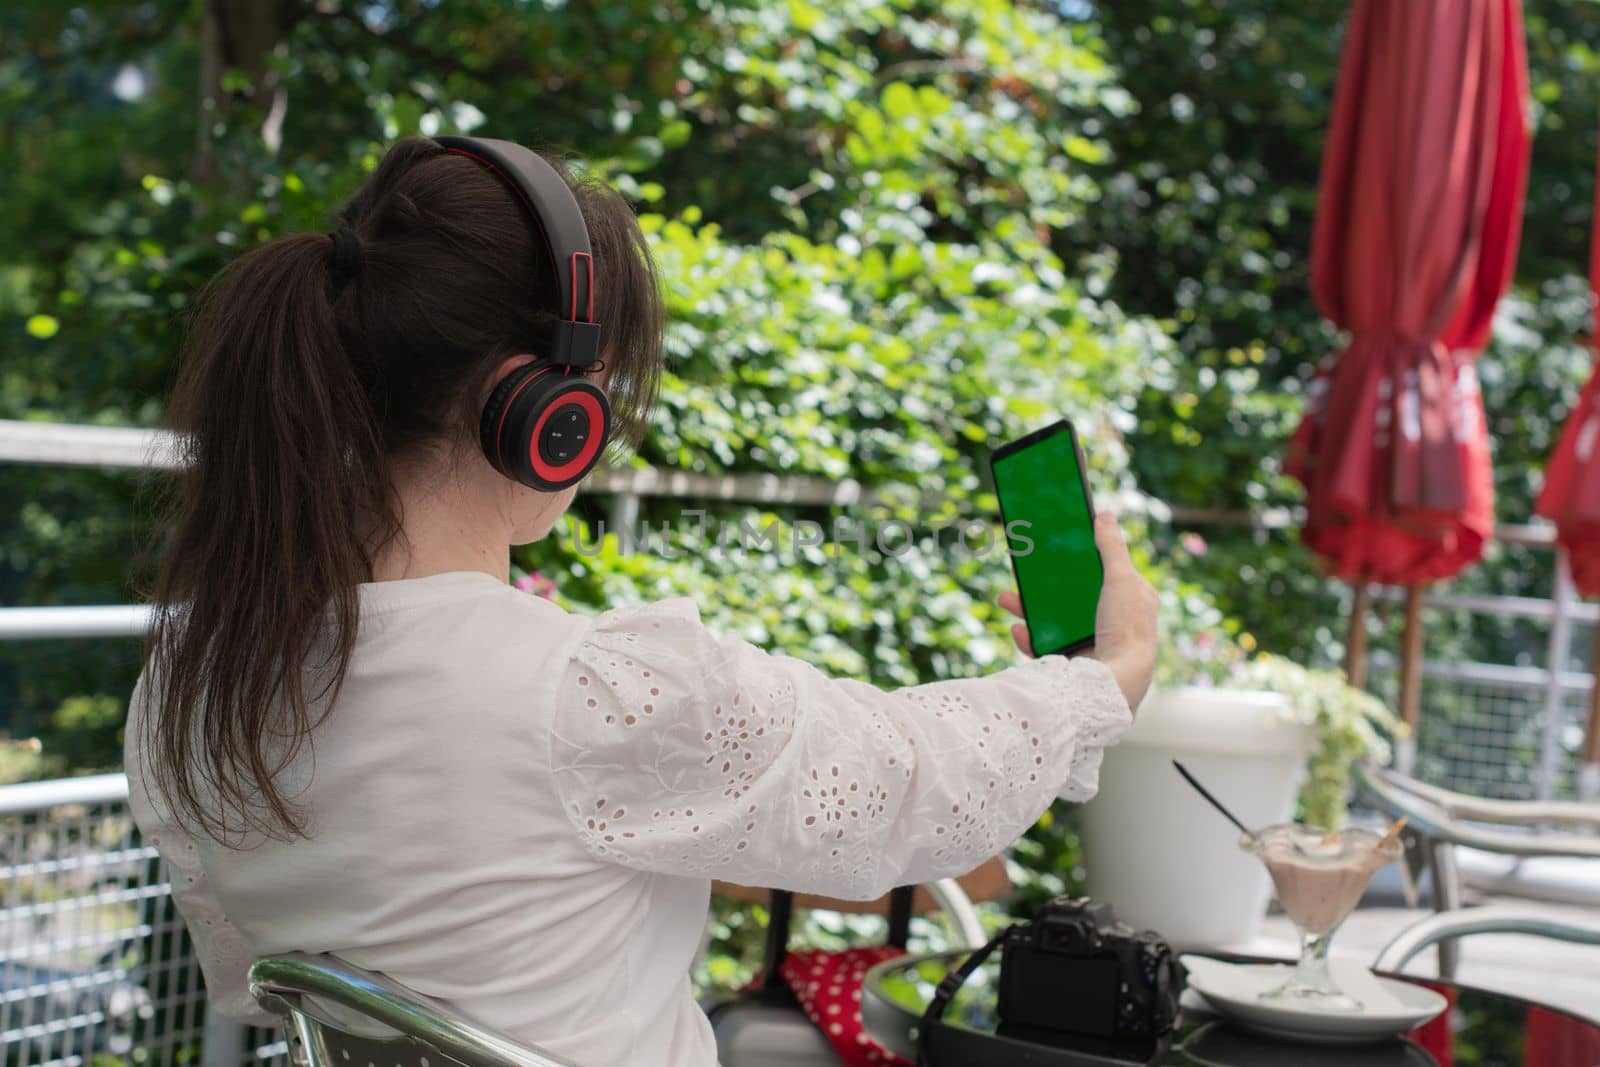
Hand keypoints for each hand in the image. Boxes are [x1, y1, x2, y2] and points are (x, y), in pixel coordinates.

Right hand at [997, 511, 1157, 711]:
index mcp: (1134, 599)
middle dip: (1044, 585)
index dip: (1083, 561)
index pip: (1108, 572)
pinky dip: (1029, 638)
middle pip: (1072, 596)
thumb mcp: (1120, 578)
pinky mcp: (1074, 662)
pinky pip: (1045, 647)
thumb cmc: (1126, 628)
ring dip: (1027, 609)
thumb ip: (1111, 546)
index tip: (1059, 552)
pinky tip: (1018, 629)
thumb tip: (1105, 515)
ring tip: (1006, 598)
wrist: (1115, 682)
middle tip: (1022, 573)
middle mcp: (1114, 621)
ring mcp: (1093, 642)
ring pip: (1054, 620)